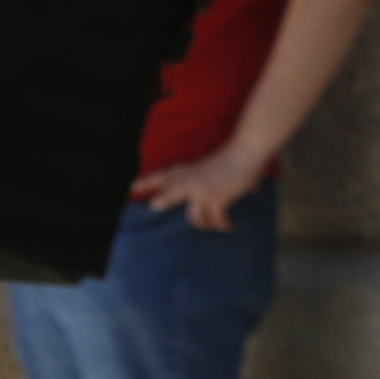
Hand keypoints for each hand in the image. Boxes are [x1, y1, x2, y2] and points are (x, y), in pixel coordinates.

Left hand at [134, 139, 265, 231]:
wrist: (246, 151)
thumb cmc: (235, 155)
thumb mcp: (214, 165)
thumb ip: (212, 177)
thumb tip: (221, 186)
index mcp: (190, 170)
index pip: (165, 175)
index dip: (149, 181)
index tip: (133, 187)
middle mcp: (192, 181)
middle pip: (171, 191)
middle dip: (163, 200)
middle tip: (153, 205)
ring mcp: (203, 191)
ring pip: (193, 215)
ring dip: (203, 224)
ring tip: (210, 227)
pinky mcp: (216, 199)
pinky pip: (215, 219)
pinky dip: (221, 224)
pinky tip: (227, 227)